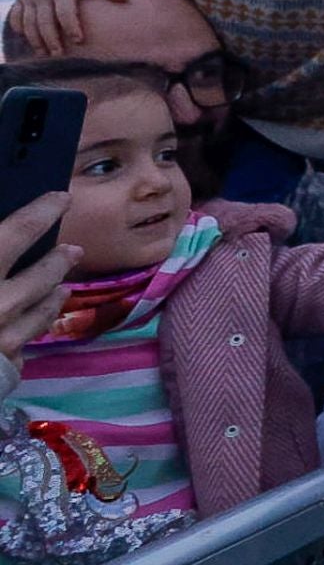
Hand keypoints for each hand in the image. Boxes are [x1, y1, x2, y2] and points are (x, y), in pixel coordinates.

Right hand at [0, 195, 79, 363]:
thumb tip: (2, 240)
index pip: (18, 231)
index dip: (41, 212)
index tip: (60, 199)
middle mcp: (0, 300)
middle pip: (41, 274)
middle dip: (58, 260)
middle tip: (74, 250)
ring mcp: (4, 335)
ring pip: (42, 309)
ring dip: (54, 294)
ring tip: (64, 286)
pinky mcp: (4, 365)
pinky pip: (25, 343)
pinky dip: (34, 327)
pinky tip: (38, 323)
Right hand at [8, 0, 122, 55]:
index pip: (65, 12)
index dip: (71, 27)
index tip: (79, 41)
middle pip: (44, 21)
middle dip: (50, 39)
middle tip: (58, 55)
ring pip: (28, 21)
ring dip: (34, 38)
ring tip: (43, 54)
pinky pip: (16, 15)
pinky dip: (18, 27)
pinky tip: (25, 39)